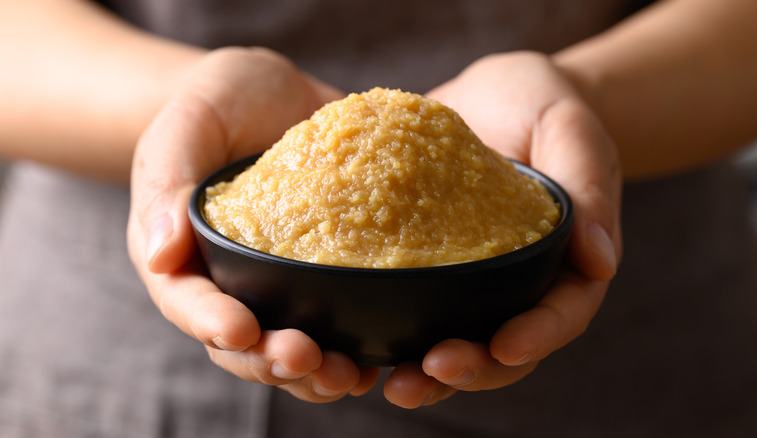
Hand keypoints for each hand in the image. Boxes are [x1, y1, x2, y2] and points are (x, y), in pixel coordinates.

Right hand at [127, 47, 379, 402]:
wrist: (276, 95)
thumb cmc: (220, 101)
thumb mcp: (189, 123)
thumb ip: (168, 178)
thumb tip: (158, 253)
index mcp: (183, 255)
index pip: (188, 301)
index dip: (211, 322)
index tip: (241, 329)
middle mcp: (231, 282)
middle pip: (243, 343)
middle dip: (273, 360)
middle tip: (308, 359)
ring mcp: (281, 284)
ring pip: (290, 345)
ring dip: (318, 371)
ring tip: (351, 375)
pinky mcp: (326, 273)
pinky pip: (338, 320)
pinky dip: (356, 344)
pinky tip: (382, 356)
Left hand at [383, 52, 621, 407]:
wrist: (488, 94)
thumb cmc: (540, 103)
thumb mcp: (570, 129)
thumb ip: (589, 187)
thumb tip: (601, 263)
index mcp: (564, 261)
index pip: (562, 311)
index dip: (538, 335)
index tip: (505, 346)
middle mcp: (517, 282)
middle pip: (505, 345)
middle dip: (472, 368)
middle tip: (428, 373)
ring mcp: (472, 280)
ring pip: (458, 339)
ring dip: (429, 370)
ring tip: (394, 384)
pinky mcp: (429, 266)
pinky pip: (414, 306)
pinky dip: (392, 330)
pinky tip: (358, 344)